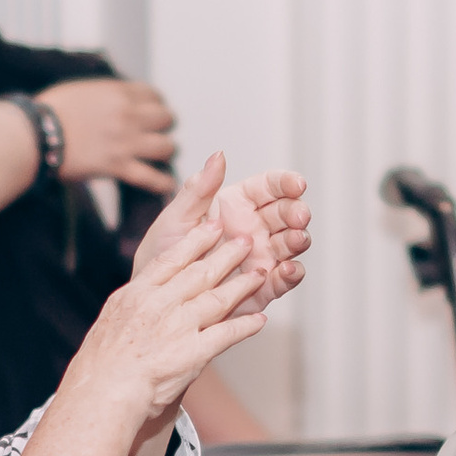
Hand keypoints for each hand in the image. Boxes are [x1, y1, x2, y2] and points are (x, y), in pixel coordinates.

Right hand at [40, 77, 176, 190]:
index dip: (155, 105)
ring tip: (158, 158)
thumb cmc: (49, 111)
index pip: (154, 95)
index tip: (150, 114)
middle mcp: (128, 114)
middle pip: (167, 119)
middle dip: (162, 127)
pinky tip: (164, 185)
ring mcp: (126, 141)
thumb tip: (112, 101)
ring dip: (164, 153)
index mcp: (118, 92)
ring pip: (166, 147)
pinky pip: (152, 177)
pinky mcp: (118, 166)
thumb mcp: (81, 90)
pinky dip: (161, 183)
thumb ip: (104, 94)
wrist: (35, 133)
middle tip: (154, 136)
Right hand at [65, 211, 265, 430]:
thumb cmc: (102, 362)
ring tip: (259, 275)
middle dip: (227, 255)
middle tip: (246, 241)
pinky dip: (245, 326)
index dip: (196, 241)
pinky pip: (227, 334)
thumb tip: (144, 292)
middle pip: (200, 273)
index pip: (172, 260)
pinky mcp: (194, 352)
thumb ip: (134, 302)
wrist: (103, 391)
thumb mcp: (112, 318)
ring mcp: (179, 327)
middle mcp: (160, 305)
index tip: (213, 227)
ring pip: (218, 299)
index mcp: (138, 294)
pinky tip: (260, 320)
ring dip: (242, 285)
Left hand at [132, 160, 309, 316]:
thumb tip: (218, 155)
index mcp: (235, 207)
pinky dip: (292, 275)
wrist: (156, 300)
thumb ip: (199, 190)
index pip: (268, 188)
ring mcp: (259, 258)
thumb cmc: (161, 255)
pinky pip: (284, 280)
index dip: (285, 183)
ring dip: (298, 240)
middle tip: (299, 215)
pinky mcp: (260, 288)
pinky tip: (287, 269)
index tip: (297, 183)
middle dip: (296, 212)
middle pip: (285, 214)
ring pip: (290, 244)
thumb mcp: (176, 219)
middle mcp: (253, 230)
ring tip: (296, 239)